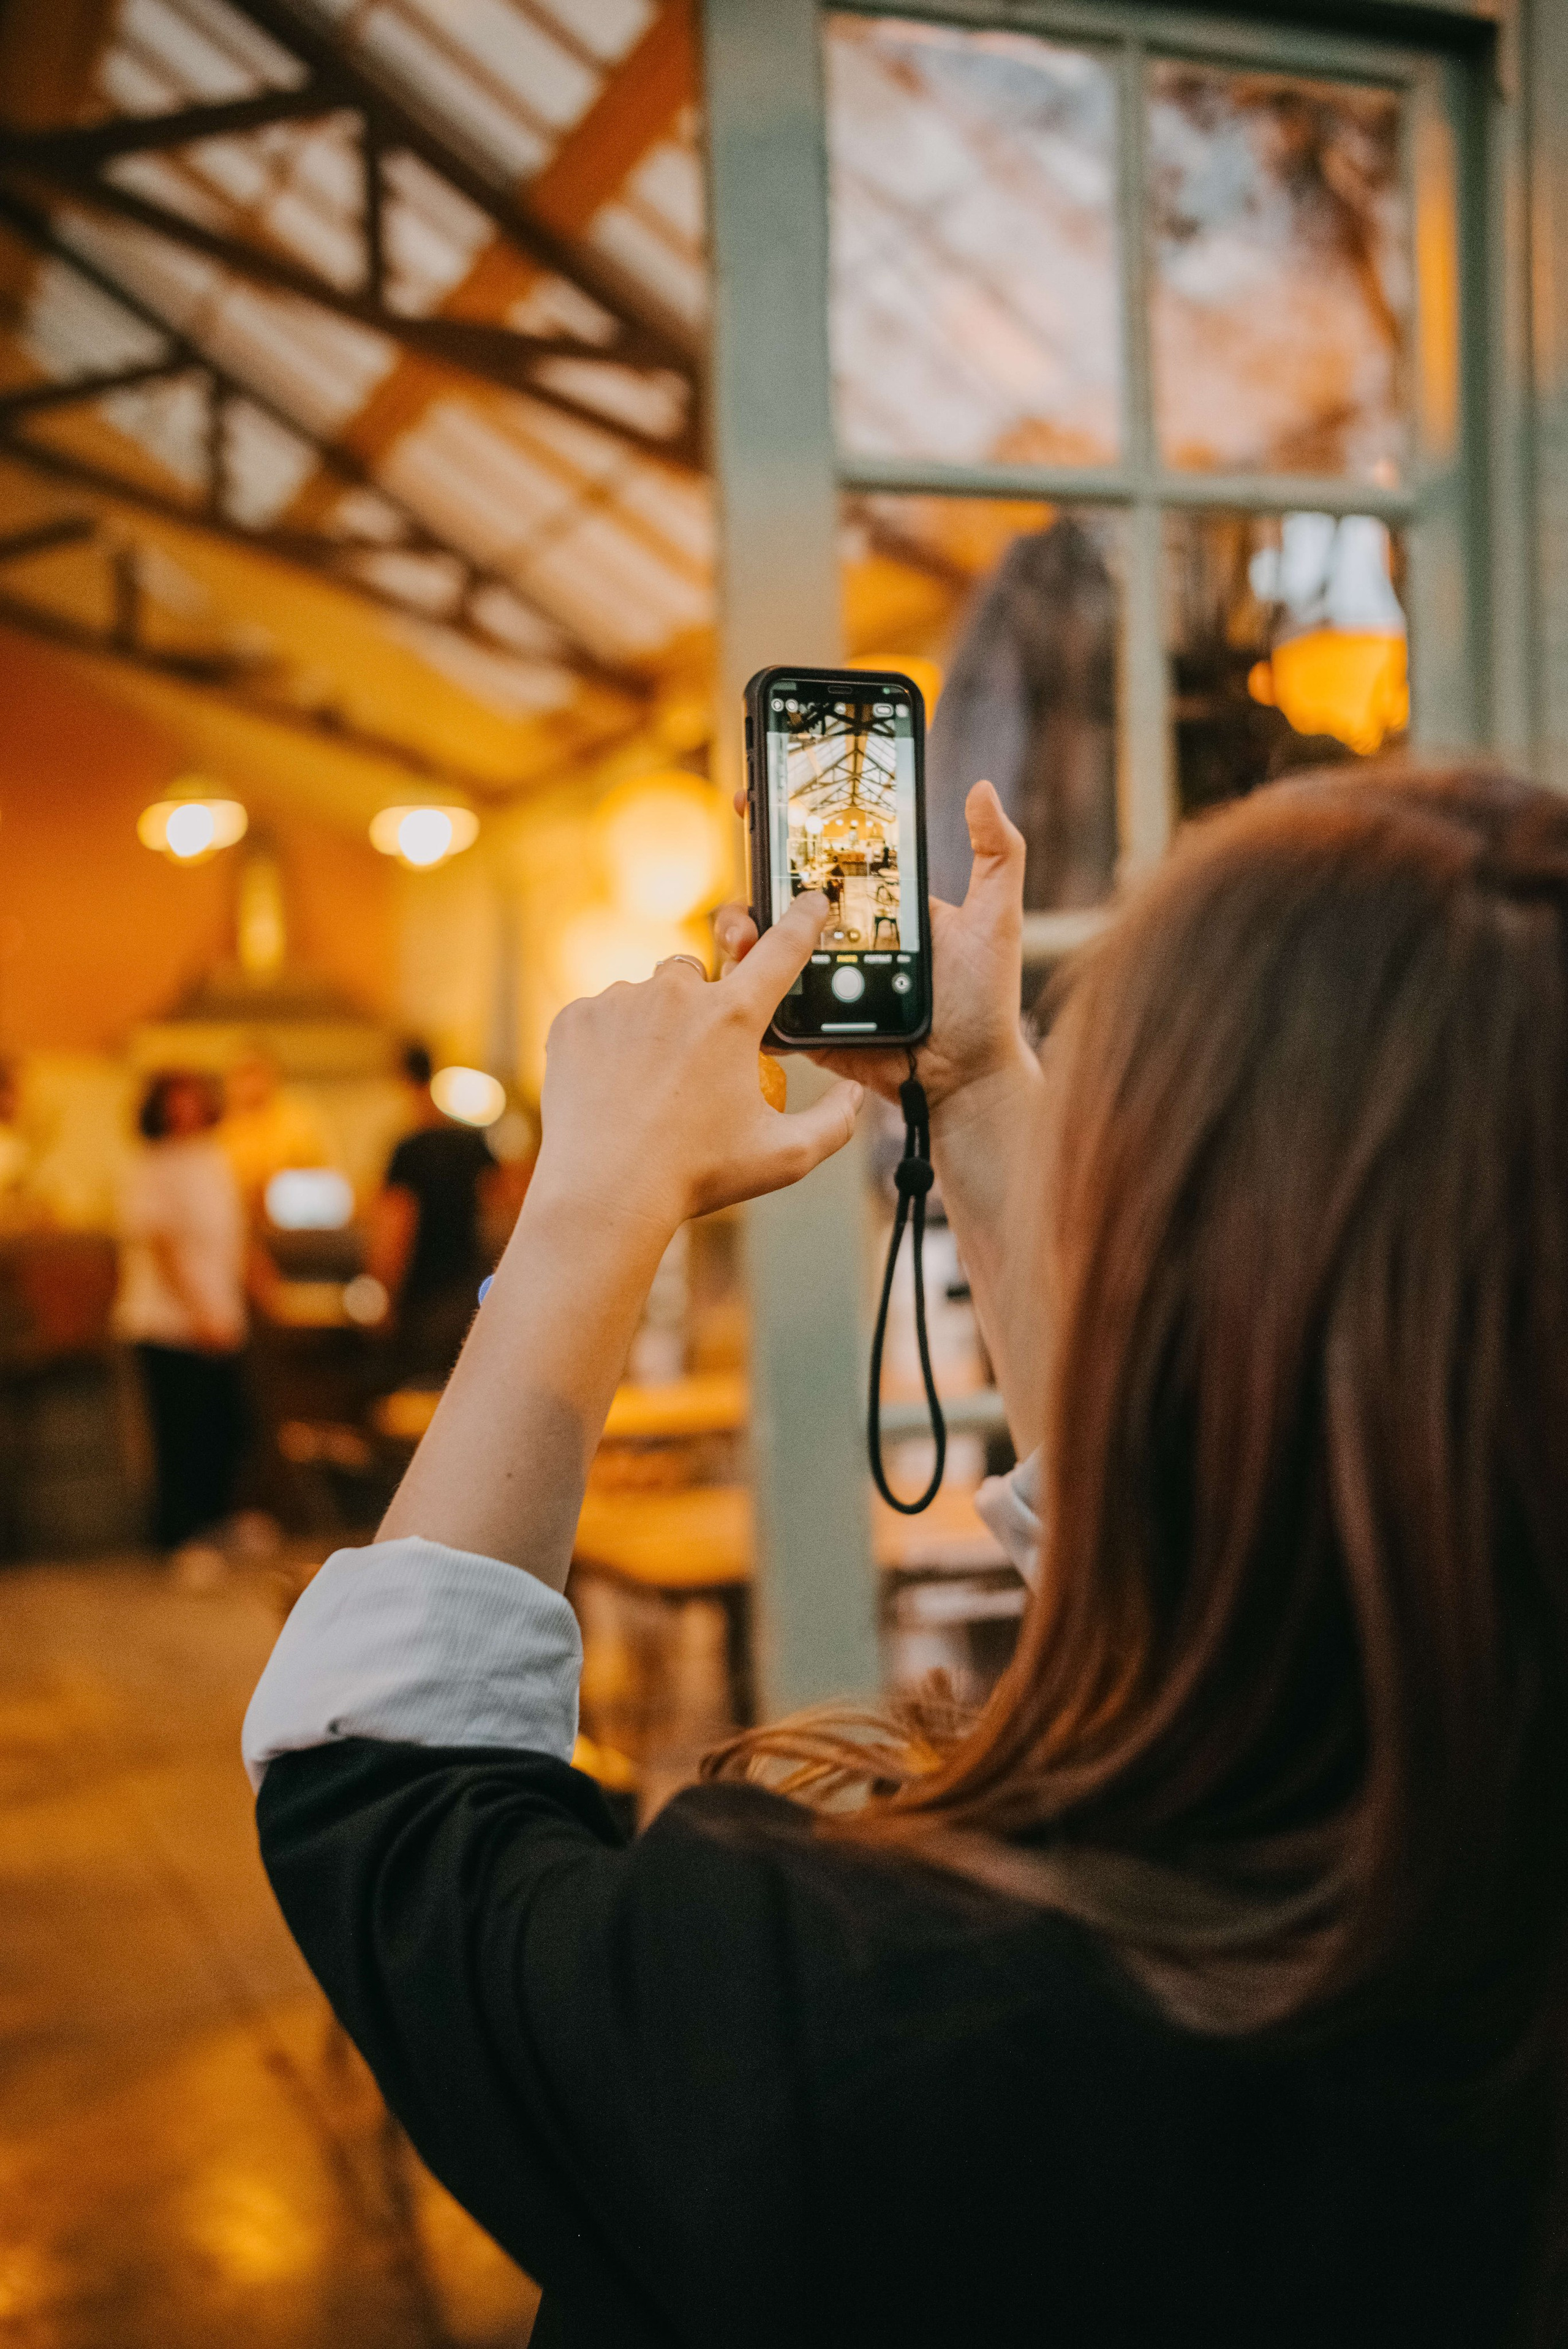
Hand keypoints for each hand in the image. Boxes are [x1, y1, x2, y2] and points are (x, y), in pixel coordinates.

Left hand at [535, 891, 862, 1232]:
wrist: (605, 1195)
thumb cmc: (696, 1177)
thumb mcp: (784, 1157)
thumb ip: (834, 1124)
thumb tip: (852, 1096)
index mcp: (732, 1018)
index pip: (782, 950)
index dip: (803, 920)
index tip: (811, 900)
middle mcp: (675, 994)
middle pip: (700, 977)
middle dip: (703, 1008)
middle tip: (695, 1067)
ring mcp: (619, 1002)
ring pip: (647, 996)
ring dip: (655, 1026)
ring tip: (649, 1088)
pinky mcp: (575, 1019)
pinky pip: (602, 1015)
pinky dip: (610, 1044)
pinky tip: (614, 1088)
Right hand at [715, 779, 1029, 1114]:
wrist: (966, 1078)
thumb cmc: (985, 1000)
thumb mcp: (995, 918)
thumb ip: (997, 852)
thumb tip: (982, 788)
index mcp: (871, 903)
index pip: (820, 854)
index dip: (785, 826)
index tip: (760, 799)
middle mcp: (835, 936)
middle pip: (775, 895)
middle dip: (750, 878)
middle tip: (752, 876)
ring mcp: (814, 980)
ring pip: (757, 946)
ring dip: (737, 933)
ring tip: (745, 938)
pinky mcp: (801, 1026)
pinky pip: (758, 1004)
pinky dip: (740, 993)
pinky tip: (740, 983)